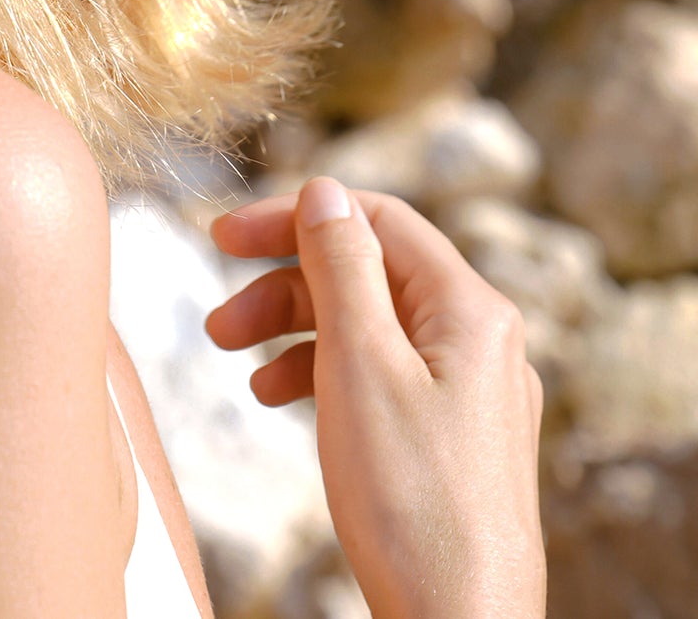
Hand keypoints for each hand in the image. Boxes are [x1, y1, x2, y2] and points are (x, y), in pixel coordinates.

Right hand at [206, 177, 544, 618]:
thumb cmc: (415, 505)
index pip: (375, 221)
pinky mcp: (453, 437)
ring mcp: (471, 392)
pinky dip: (323, 372)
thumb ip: (342, 268)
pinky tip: (277, 397)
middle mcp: (481, 341)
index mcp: (471, 311)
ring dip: (294, 329)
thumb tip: (325, 192)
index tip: (223, 236)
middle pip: (367, 274)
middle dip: (284, 285)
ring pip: (368, 326)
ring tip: (234, 359)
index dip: (294, 218)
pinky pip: (380, 375)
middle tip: (217, 316)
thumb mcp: (361, 366)